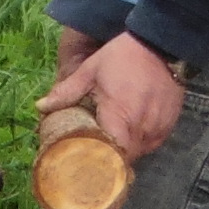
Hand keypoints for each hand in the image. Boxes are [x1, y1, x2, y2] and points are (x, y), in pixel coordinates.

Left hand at [38, 31, 181, 163]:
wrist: (160, 44)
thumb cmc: (122, 57)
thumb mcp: (91, 70)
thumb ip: (67, 92)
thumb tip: (40, 106)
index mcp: (120, 115)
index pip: (111, 156)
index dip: (98, 163)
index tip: (84, 163)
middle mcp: (141, 127)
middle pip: (124, 159)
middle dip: (108, 159)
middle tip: (93, 153)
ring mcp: (158, 129)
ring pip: (138, 154)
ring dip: (124, 151)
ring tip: (110, 141)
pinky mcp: (168, 126)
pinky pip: (150, 144)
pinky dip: (138, 142)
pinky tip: (128, 131)